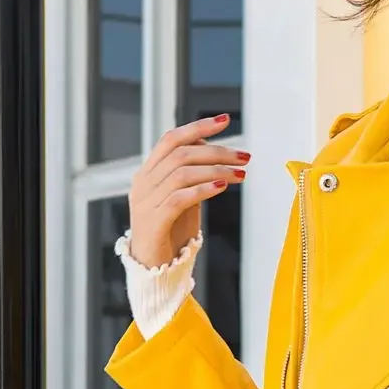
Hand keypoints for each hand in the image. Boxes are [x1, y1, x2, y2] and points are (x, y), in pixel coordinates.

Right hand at [128, 114, 248, 267]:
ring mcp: (146, 202)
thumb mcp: (183, 198)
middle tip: (245, 156)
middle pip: (181, 154)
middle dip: (217, 151)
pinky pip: (179, 198)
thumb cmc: (170, 232)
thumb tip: (213, 153)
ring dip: (216, 170)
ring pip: (182, 173)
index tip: (225, 120)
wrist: (153, 268)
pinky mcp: (154, 221)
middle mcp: (143, 183)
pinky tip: (223, 187)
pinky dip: (203, 189)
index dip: (197, 127)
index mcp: (148, 173)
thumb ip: (191, 176)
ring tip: (241, 174)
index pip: (171, 139)